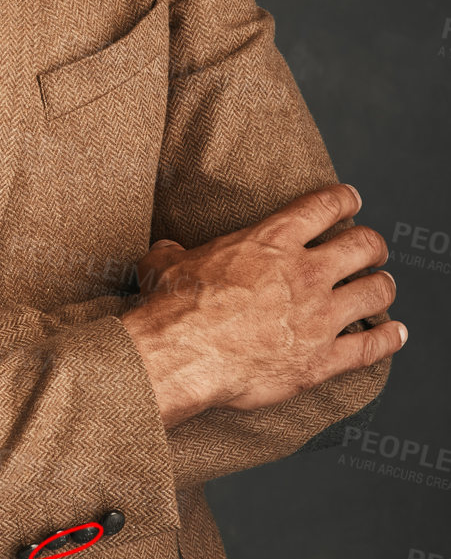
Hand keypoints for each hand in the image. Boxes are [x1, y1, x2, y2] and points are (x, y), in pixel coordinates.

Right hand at [119, 184, 406, 429]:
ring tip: (382, 288)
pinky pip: (370, 347)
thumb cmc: (173, 306)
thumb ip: (173, 253)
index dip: (345, 199)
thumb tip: (164, 251)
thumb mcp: (165, 264)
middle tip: (371, 250)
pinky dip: (387, 339)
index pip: (325, 206)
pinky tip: (394, 334)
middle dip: (373, 246)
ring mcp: (319, 316)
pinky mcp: (322, 358)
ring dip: (382, 288)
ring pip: (376, 292)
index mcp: (271, 240)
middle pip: (364, 246)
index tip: (351, 201)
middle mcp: (305, 272)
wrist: (181, 353)